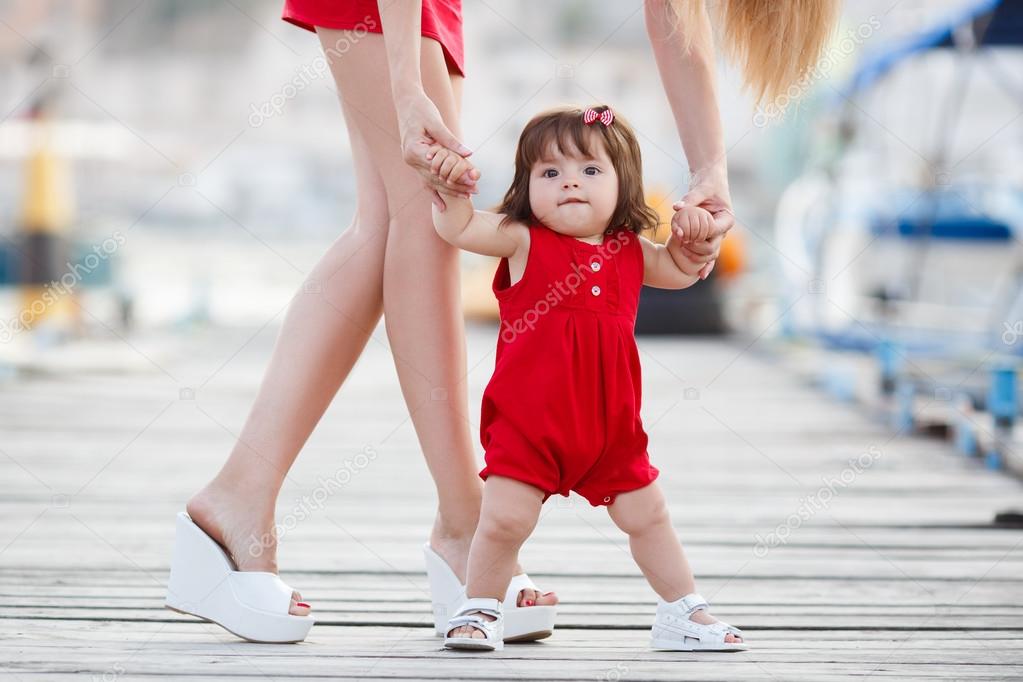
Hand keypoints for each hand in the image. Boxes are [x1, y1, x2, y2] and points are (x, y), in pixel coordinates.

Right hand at [397, 91, 479, 209]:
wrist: (406, 102)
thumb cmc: (421, 109)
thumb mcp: (436, 122)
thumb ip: (450, 140)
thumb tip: (469, 153)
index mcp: (414, 150)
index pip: (438, 169)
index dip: (456, 176)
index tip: (472, 181)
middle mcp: (410, 160)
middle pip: (435, 178)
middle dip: (456, 186)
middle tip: (474, 191)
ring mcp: (411, 162)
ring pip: (431, 182)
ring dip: (449, 190)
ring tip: (467, 196)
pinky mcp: (414, 161)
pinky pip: (424, 180)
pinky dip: (434, 193)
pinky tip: (442, 206)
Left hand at [673, 166, 733, 278]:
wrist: (708, 181)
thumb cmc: (707, 183)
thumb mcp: (700, 189)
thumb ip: (690, 199)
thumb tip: (676, 207)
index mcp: (726, 218)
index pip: (715, 231)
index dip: (702, 235)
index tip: (687, 236)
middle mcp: (723, 229)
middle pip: (713, 246)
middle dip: (698, 249)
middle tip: (683, 247)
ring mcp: (716, 235)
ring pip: (710, 253)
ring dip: (698, 257)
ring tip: (685, 258)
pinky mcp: (708, 237)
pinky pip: (707, 253)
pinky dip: (705, 264)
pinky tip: (701, 275)